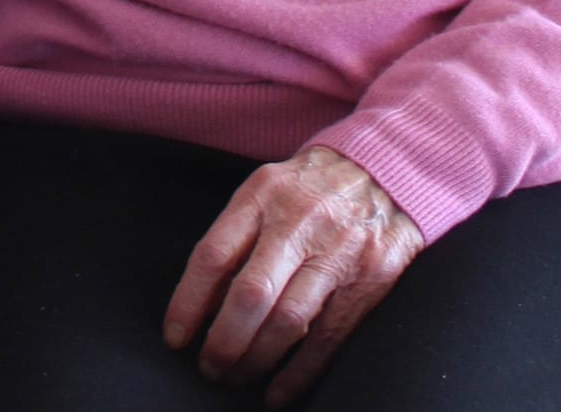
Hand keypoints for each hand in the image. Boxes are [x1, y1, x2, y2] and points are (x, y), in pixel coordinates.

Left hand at [164, 144, 423, 407]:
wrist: (385, 171)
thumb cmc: (310, 188)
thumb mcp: (267, 190)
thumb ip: (236, 236)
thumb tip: (202, 301)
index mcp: (262, 195)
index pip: (213, 255)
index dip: (188, 302)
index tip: (175, 337)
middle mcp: (297, 222)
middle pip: (250, 294)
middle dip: (224, 341)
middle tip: (209, 368)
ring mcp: (336, 252)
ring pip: (287, 320)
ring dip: (256, 359)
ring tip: (237, 377)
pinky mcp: (369, 280)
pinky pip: (327, 337)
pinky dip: (299, 372)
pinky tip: (277, 391)